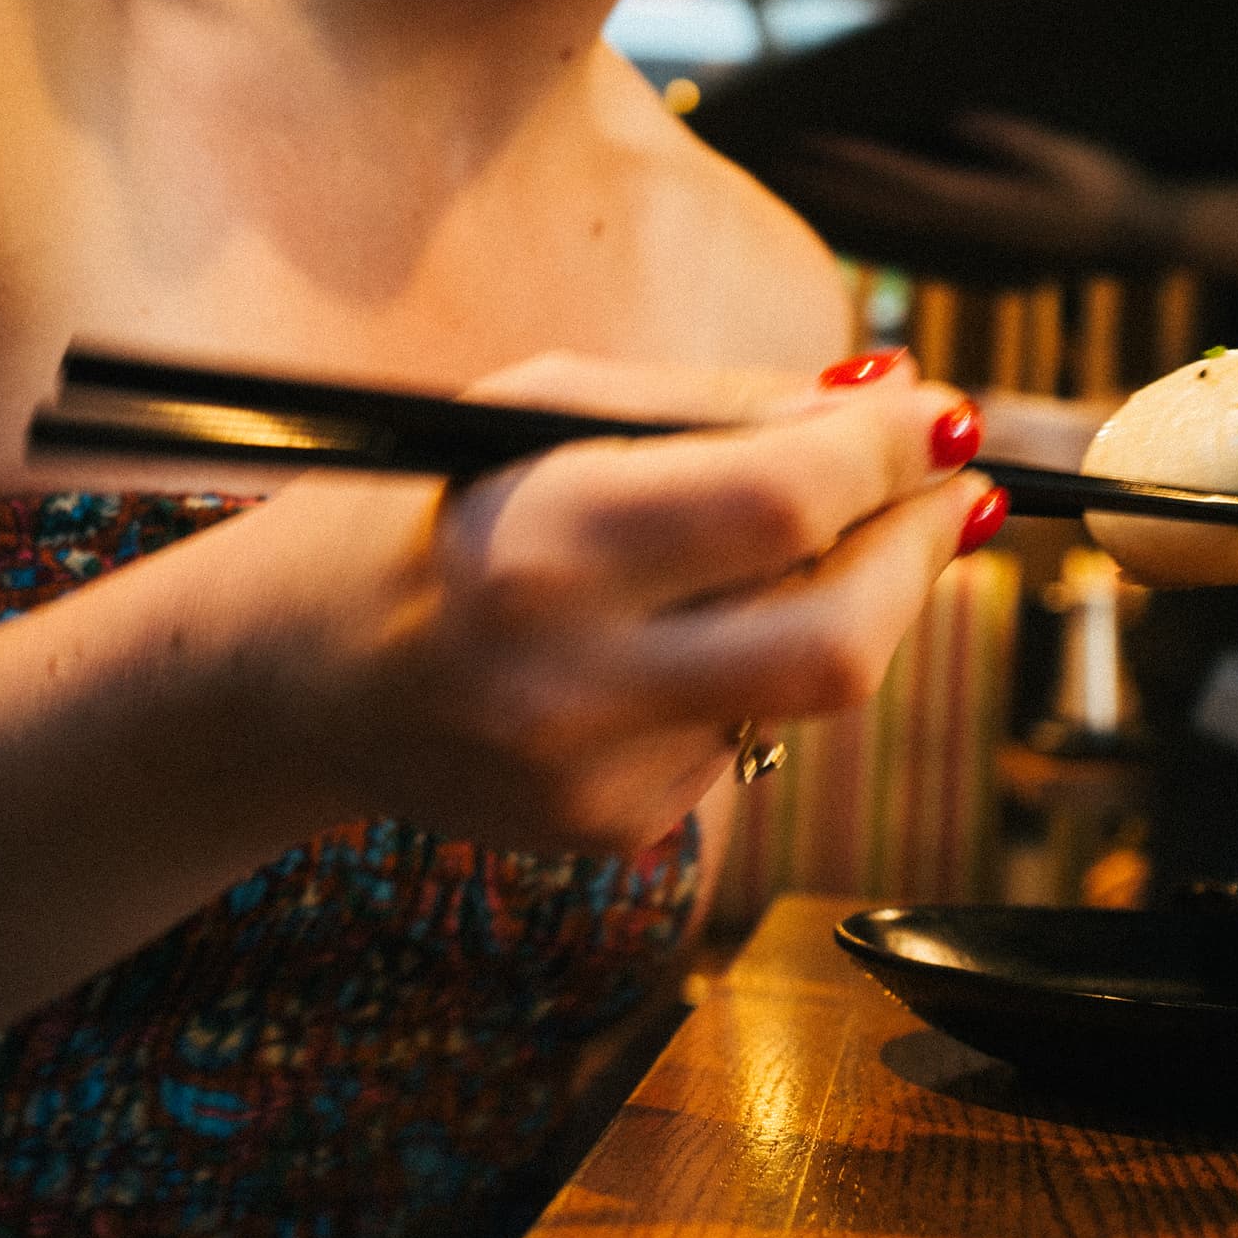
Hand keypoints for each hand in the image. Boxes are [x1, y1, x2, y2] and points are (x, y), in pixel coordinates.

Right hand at [228, 352, 993, 857]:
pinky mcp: (611, 832)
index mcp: (547, 543)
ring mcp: (597, 778)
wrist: (287, 674)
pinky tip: (666, 632)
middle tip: (950, 490)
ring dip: (844, 600)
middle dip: (921, 553)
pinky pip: (744, 734)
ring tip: (789, 536)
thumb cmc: (422, 500)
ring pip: (809, 690)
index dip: (895, 456)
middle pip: (843, 639)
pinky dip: (747, 666)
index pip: (787, 502)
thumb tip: (894, 410)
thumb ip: (721, 408)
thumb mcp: (543, 405)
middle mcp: (575, 680)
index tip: (946, 417)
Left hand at [780, 111, 1178, 276]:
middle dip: (833, 183)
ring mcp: (971, 240)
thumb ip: (1012, 140)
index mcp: (988, 208)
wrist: (1136, 235)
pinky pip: (912, 225)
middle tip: (780, 157)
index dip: (858, 165)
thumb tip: (958, 117)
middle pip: (885, 206)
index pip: (906, 183)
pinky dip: (875, 209)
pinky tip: (850, 197)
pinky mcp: (977, 239)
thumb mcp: (1066, 157)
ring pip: (892, 220)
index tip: (815, 144)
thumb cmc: (1105, 186)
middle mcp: (970, 229)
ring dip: (846, 198)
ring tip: (800, 171)